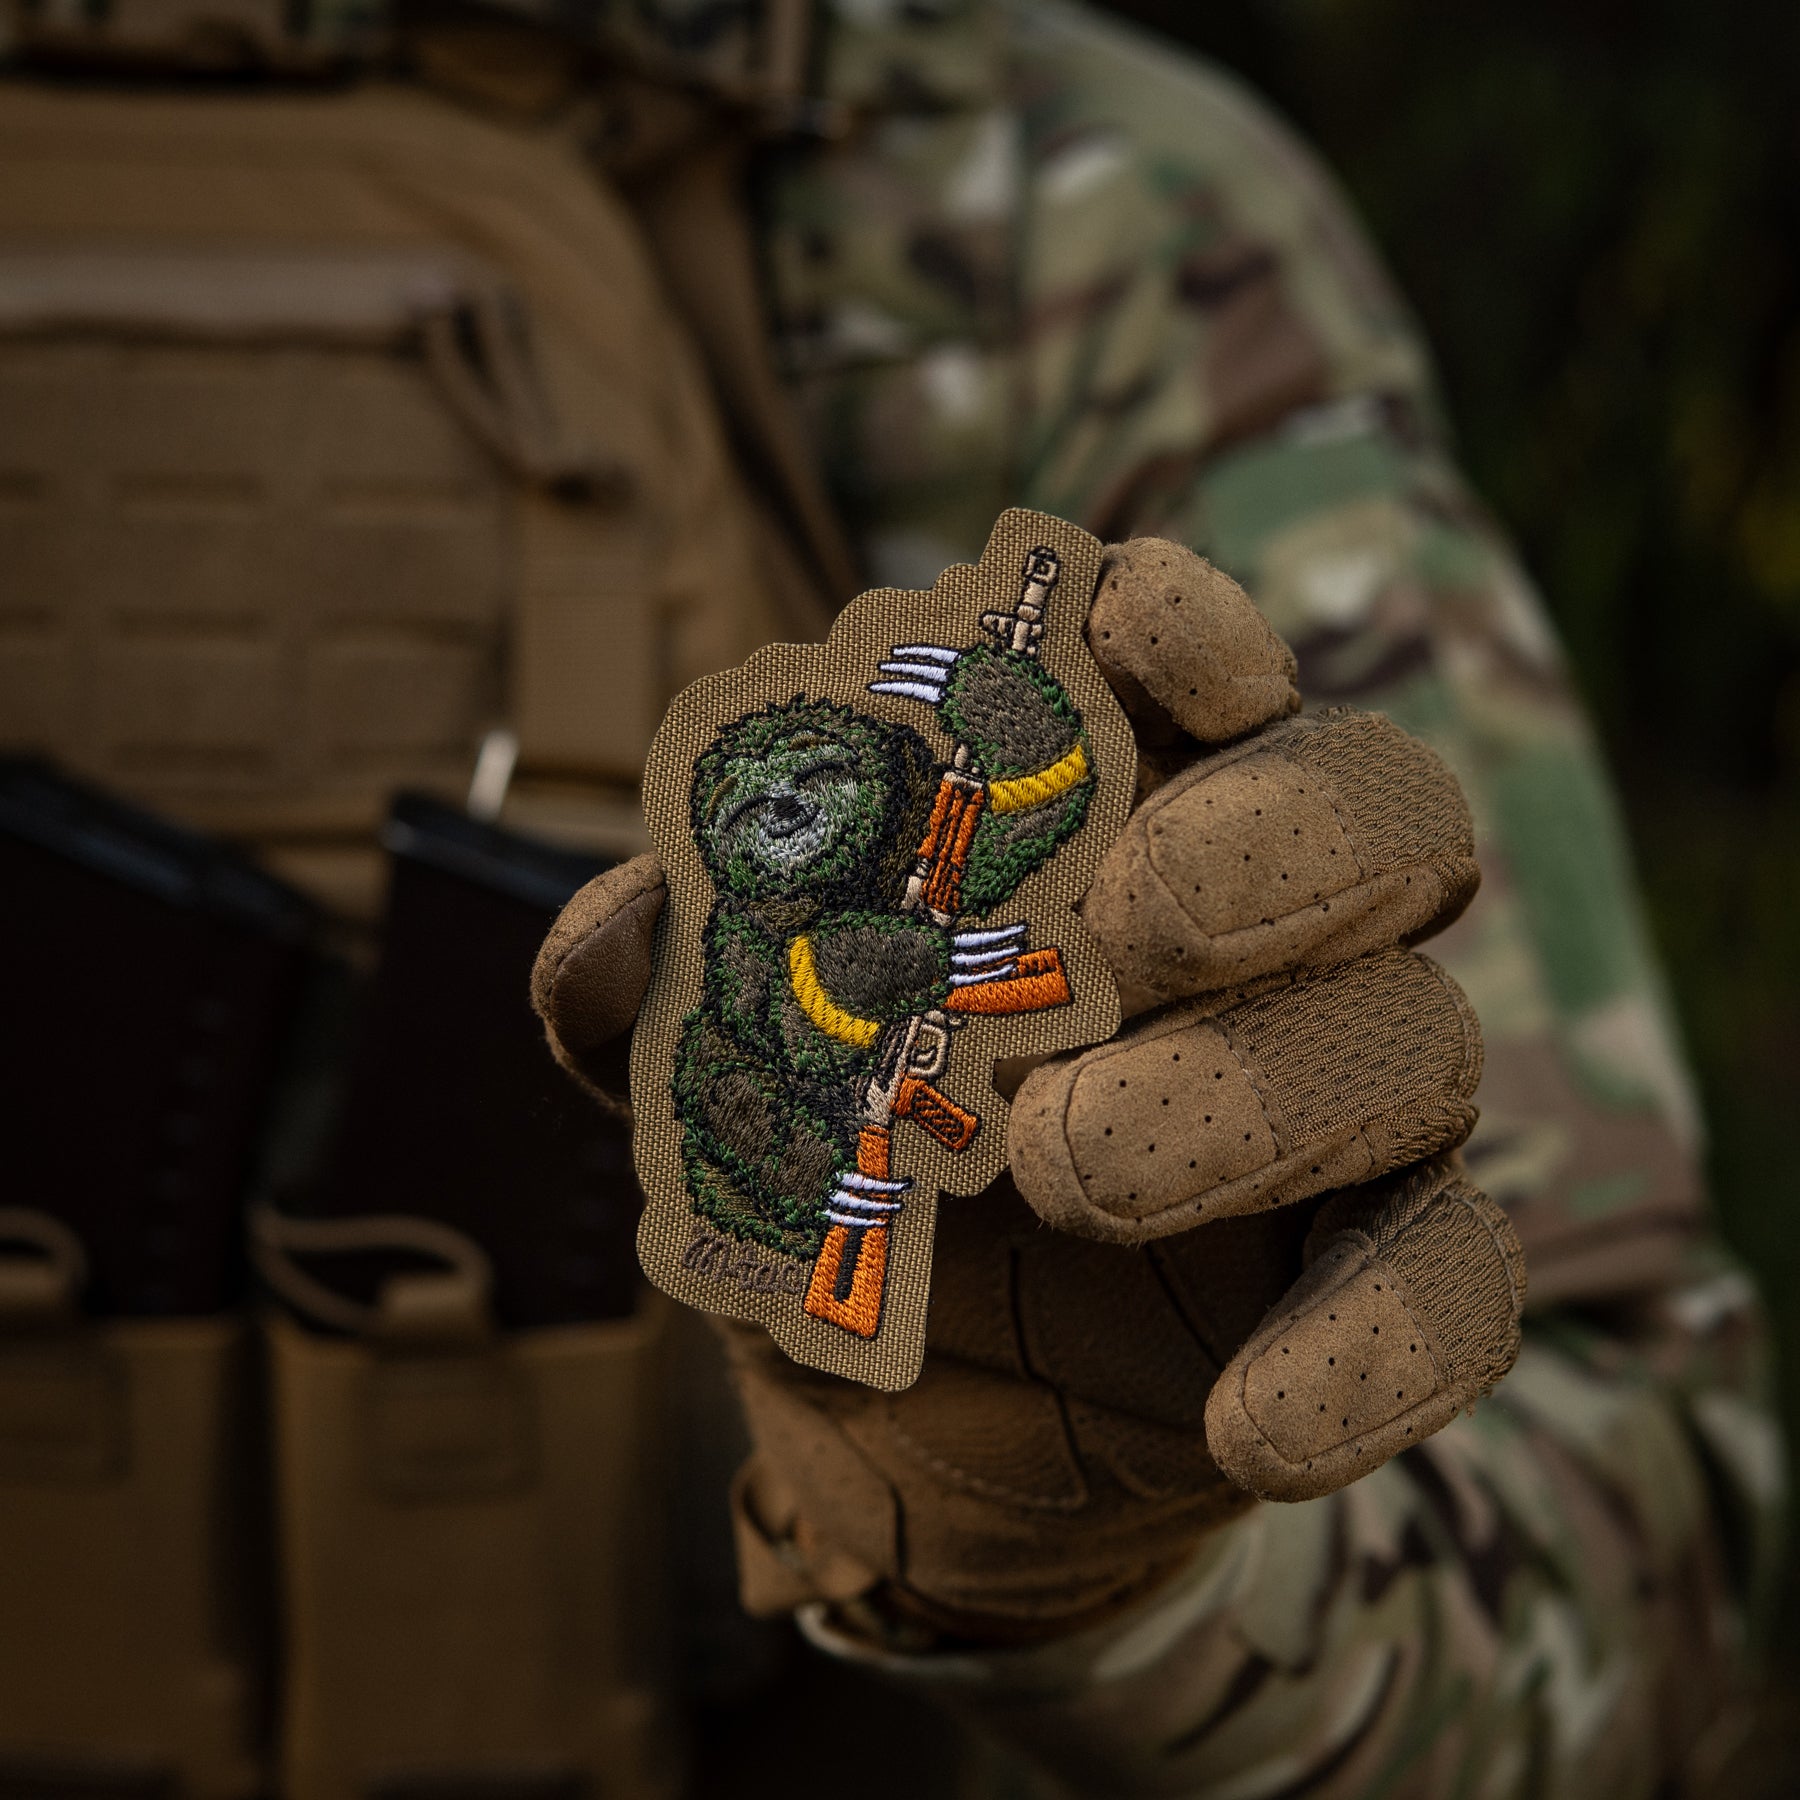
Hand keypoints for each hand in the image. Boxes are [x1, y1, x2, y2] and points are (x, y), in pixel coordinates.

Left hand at [532, 539, 1522, 1640]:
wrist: (903, 1412)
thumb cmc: (835, 1172)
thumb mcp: (726, 1073)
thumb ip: (665, 991)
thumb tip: (617, 939)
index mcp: (1116, 821)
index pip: (1194, 671)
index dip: (1187, 628)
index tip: (1134, 631)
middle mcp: (1264, 933)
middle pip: (1388, 809)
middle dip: (1278, 836)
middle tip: (1133, 921)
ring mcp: (1339, 1100)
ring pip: (1416, 1040)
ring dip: (1255, 1098)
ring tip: (1066, 1171)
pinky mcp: (1371, 1274)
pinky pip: (1456, 1287)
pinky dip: (1371, 1354)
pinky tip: (1248, 1427)